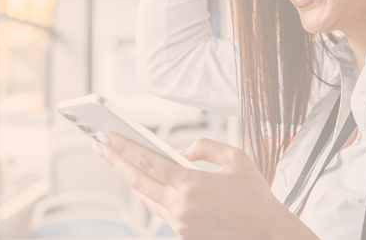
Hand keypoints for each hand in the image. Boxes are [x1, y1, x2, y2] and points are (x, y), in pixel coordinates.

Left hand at [97, 134, 315, 239]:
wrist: (267, 233)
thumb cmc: (255, 195)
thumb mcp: (235, 158)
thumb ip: (203, 147)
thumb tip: (177, 151)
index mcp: (192, 185)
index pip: (147, 162)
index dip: (122, 148)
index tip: (104, 135)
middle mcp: (181, 206)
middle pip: (137, 179)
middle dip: (114, 159)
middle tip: (98, 143)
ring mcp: (179, 223)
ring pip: (144, 196)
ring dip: (128, 176)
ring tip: (114, 158)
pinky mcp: (182, 232)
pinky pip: (157, 208)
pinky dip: (146, 191)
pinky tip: (139, 178)